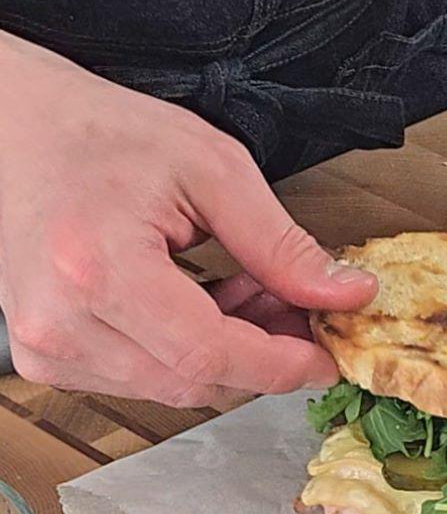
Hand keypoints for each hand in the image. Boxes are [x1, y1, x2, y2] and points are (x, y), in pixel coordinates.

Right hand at [0, 32, 376, 406]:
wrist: (13, 126)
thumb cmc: (99, 133)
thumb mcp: (211, 169)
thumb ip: (282, 244)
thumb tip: (346, 294)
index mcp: (99, 271)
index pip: (210, 356)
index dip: (282, 365)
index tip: (328, 356)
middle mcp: (61, 323)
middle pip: (196, 382)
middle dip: (264, 355)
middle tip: (301, 307)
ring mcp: (46, 346)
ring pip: (173, 387)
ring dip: (230, 353)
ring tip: (254, 290)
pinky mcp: (45, 355)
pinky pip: (142, 378)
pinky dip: (190, 352)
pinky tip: (209, 302)